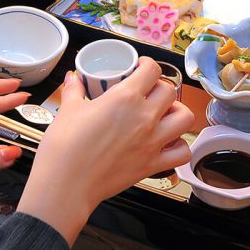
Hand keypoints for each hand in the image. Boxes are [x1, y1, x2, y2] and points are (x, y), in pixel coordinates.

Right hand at [17, 57, 193, 245]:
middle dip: (159, 87)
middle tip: (147, 92)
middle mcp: (144, 117)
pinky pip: (182, 152)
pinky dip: (179, 146)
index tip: (140, 68)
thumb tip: (73, 77)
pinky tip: (167, 143)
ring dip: (177, 112)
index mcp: (125, 98)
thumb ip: (74, 90)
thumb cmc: (65, 148)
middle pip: (170, 90)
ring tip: (163, 114)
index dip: (147, 65)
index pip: (151, 70)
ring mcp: (152, 142)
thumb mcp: (68, 110)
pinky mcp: (153, 164)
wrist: (66, 184)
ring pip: (185, 117)